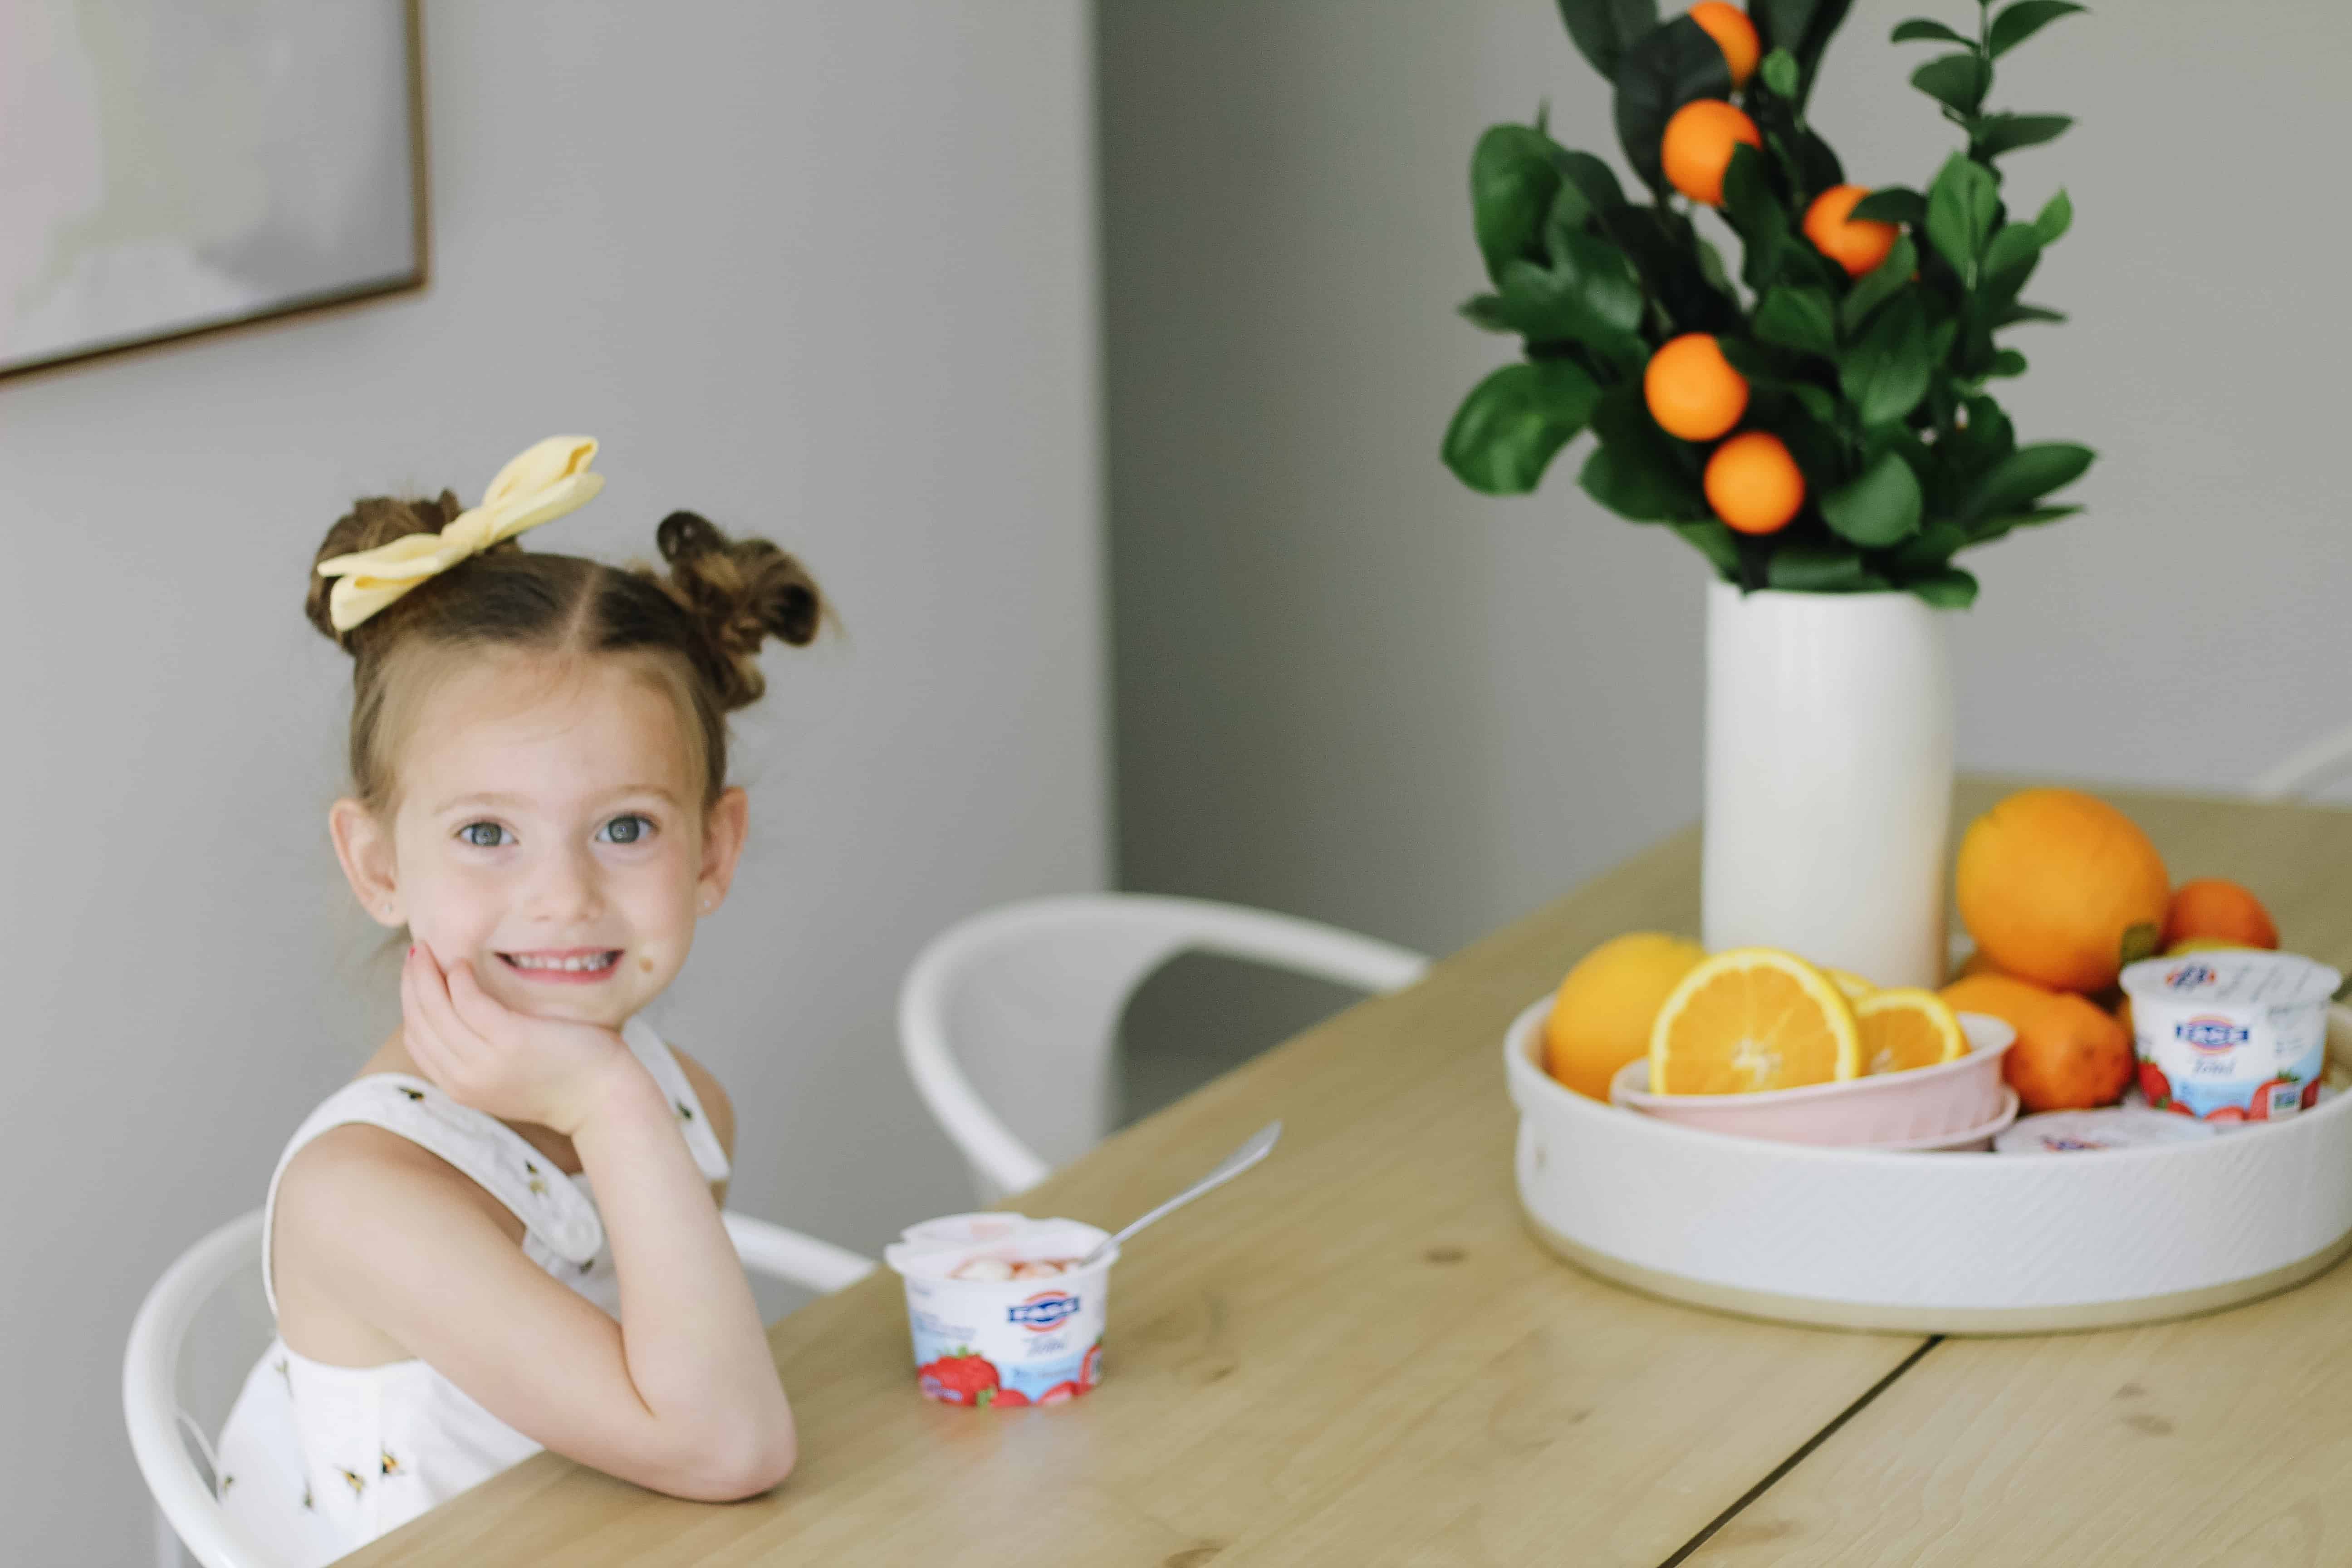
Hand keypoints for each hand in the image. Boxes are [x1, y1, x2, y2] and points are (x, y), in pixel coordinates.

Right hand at [400, 944, 634, 1135]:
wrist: (601, 1100)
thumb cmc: (563, 1078)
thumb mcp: (506, 1075)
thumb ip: (479, 1053)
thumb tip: (460, 1011)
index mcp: (460, 1086)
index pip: (415, 1040)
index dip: (409, 1003)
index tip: (413, 975)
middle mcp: (464, 1078)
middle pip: (420, 1022)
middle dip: (411, 983)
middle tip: (414, 952)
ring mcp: (485, 1061)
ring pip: (437, 1010)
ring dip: (426, 975)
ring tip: (428, 947)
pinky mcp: (510, 1041)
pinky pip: (470, 1003)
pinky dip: (460, 980)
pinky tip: (462, 962)